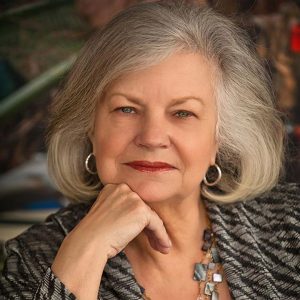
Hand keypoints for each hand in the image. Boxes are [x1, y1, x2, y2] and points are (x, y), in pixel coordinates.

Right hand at [51, 183, 170, 298]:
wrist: (89, 242)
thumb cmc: (95, 234)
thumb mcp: (107, 214)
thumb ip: (120, 209)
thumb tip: (138, 221)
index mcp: (113, 188)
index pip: (133, 202)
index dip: (138, 219)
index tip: (142, 232)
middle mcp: (123, 188)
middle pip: (143, 208)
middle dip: (149, 226)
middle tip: (154, 241)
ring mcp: (133, 198)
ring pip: (152, 217)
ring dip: (157, 233)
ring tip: (161, 247)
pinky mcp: (141, 210)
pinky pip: (157, 224)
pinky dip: (161, 236)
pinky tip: (163, 246)